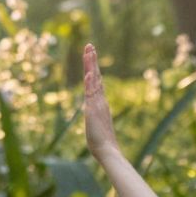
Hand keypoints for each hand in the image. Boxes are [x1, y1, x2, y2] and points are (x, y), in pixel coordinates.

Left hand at [82, 43, 120, 163]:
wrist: (107, 151)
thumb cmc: (101, 143)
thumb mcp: (96, 127)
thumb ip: (96, 121)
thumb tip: (97, 122)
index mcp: (100, 103)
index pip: (96, 82)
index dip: (94, 69)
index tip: (91, 56)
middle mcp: (99, 100)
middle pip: (96, 76)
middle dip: (92, 61)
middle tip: (90, 45)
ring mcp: (97, 104)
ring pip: (94, 80)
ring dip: (91, 65)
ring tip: (89, 50)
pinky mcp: (94, 109)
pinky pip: (92, 92)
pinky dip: (90, 81)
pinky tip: (89, 71)